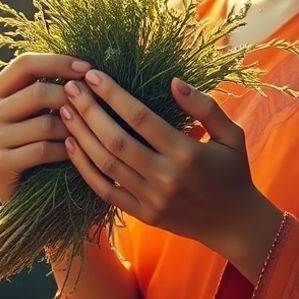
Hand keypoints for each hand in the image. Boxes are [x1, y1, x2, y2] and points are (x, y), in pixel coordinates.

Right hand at [0, 53, 92, 203]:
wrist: (25, 192)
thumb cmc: (38, 142)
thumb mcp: (39, 110)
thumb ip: (49, 85)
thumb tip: (87, 65)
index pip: (25, 63)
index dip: (58, 62)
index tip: (88, 67)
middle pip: (37, 92)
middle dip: (73, 97)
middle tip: (98, 104)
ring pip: (45, 123)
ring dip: (74, 127)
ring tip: (91, 131)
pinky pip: (43, 150)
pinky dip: (66, 150)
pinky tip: (77, 152)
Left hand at [58, 70, 281, 268]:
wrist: (234, 224)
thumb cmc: (233, 172)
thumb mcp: (232, 135)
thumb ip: (205, 106)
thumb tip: (174, 81)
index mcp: (187, 152)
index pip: (140, 117)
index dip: (113, 94)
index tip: (92, 74)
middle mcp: (166, 176)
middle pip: (116, 139)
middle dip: (88, 110)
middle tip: (69, 86)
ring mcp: (151, 198)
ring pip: (106, 164)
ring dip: (82, 135)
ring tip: (64, 110)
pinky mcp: (143, 215)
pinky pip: (106, 191)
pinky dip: (85, 169)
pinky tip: (71, 146)